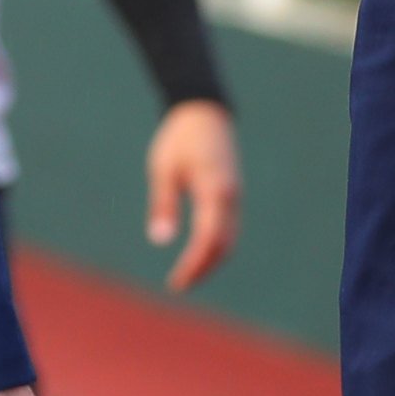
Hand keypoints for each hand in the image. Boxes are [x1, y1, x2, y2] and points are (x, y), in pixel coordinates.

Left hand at [146, 98, 241, 291]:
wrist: (203, 111)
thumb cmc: (178, 139)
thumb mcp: (163, 169)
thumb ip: (163, 204)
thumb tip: (160, 241)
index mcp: (214, 191)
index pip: (208, 240)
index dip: (193, 265)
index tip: (176, 282)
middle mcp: (230, 197)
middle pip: (223, 245)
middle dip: (203, 269)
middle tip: (178, 284)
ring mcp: (235, 196)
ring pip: (230, 239)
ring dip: (211, 261)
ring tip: (187, 276)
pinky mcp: (232, 194)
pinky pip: (229, 228)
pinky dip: (216, 246)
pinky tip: (199, 255)